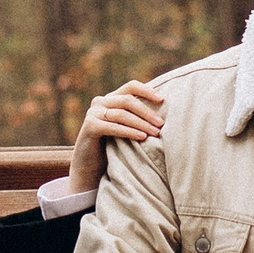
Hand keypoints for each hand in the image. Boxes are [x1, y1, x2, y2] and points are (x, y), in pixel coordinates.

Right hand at [67, 76, 167, 195]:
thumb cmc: (111, 147)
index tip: (162, 99)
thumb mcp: (124, 127)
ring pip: (122, 113)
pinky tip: (142, 137)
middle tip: (161, 123)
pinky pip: (113, 127)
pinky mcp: (90, 126)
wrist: (89, 166)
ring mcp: (93, 113)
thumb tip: (164, 111)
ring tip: (155, 132)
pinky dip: (129, 131)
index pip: (131, 87)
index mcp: (110, 98)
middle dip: (147, 112)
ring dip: (141, 123)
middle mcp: (100, 102)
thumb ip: (135, 116)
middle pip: (128, 100)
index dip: (147, 91)